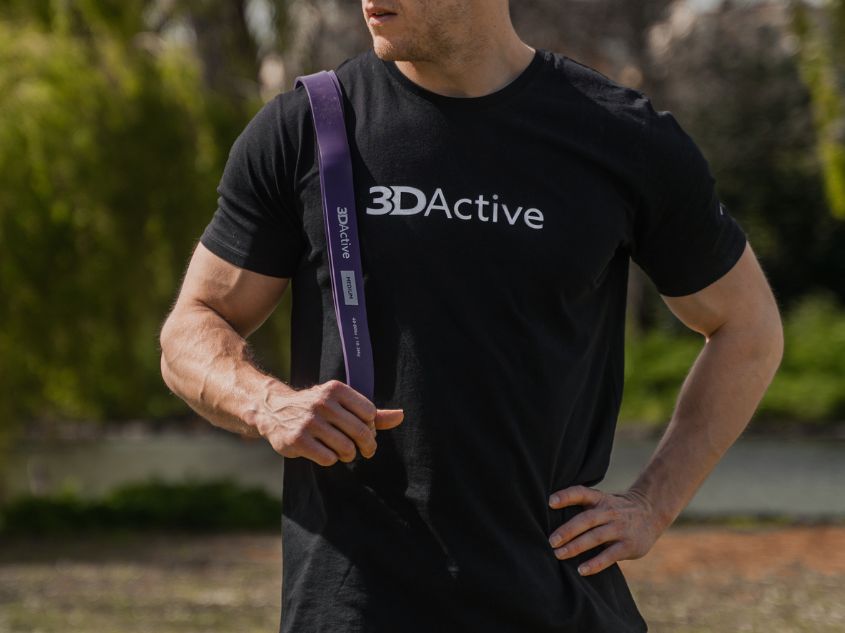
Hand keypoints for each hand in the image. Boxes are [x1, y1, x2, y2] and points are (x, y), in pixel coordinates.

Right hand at [256, 379, 403, 466]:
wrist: (273, 410)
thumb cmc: (316, 408)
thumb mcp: (342, 404)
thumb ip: (372, 412)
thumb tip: (401, 416)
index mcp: (336, 390)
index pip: (369, 413)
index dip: (371, 427)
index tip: (365, 431)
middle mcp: (322, 403)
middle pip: (361, 432)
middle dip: (367, 446)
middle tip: (364, 450)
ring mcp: (309, 422)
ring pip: (346, 448)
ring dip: (349, 454)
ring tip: (344, 452)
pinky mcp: (298, 440)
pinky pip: (328, 458)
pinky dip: (331, 460)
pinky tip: (325, 453)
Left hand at [546, 485, 662, 575]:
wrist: (650, 513)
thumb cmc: (615, 510)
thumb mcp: (602, 502)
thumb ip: (582, 507)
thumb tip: (549, 517)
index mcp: (600, 499)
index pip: (581, 493)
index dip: (566, 496)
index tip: (550, 502)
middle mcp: (609, 512)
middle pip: (586, 519)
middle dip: (568, 530)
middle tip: (551, 541)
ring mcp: (620, 529)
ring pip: (596, 537)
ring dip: (576, 547)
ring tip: (559, 554)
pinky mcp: (628, 546)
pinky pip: (610, 556)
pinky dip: (595, 563)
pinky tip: (581, 570)